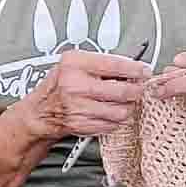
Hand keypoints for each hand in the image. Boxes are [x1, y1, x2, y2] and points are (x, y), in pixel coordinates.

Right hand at [25, 49, 151, 140]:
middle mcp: (75, 85)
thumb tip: (131, 67)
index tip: (144, 71)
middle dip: (136, 90)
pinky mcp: (82, 124)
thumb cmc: (60, 85)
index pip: (114, 65)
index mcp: (74, 64)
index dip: (135, 69)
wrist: (41, 111)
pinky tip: (111, 112)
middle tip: (138, 88)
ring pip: (121, 110)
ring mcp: (79, 107)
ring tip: (124, 102)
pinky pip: (112, 124)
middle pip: (123, 90)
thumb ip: (101, 62)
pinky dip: (116, 120)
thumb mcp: (74, 63)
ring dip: (128, 107)